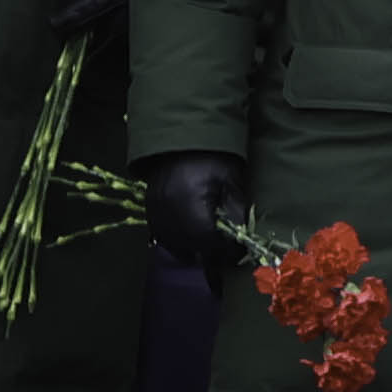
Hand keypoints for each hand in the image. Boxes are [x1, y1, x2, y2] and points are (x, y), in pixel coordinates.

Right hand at [143, 153, 246, 275]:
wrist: (182, 139)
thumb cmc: (212, 157)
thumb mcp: (231, 181)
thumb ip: (237, 212)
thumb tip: (242, 240)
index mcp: (190, 204)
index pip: (208, 241)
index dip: (226, 250)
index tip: (239, 251)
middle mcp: (168, 212)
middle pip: (190, 248)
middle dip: (211, 253)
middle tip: (227, 251)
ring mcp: (155, 212)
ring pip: (173, 245)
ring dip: (193, 250)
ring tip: (211, 245)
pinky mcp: (149, 209)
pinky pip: (161, 235)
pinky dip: (177, 241)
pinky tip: (192, 237)